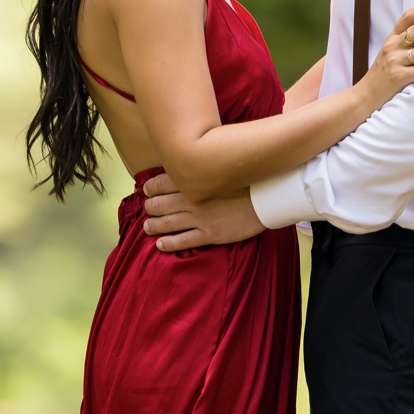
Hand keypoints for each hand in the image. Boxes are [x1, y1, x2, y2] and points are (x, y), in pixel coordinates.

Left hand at [141, 172, 268, 251]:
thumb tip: (185, 170)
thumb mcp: (218, 169)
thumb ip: (200, 171)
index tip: (147, 191)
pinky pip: (183, 241)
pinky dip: (168, 243)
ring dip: (153, 226)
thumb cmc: (245, 180)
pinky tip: (160, 244)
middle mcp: (191, 199)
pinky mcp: (209, 234)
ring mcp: (200, 218)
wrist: (267, 197)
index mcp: (193, 181)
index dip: (149, 188)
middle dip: (150, 208)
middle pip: (158, 205)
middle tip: (148, 210)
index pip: (159, 184)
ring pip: (166, 223)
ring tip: (148, 227)